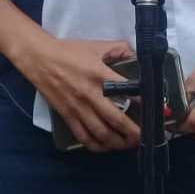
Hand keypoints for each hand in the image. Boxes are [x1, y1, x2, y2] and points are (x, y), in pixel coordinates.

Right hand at [18, 38, 140, 152]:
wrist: (40, 58)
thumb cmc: (69, 51)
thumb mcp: (96, 46)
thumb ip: (118, 49)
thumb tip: (135, 53)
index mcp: (100, 74)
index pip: (127, 90)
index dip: (142, 101)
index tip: (154, 110)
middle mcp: (91, 94)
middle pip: (116, 119)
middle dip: (133, 132)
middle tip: (144, 137)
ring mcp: (78, 107)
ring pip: (101, 132)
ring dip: (117, 142)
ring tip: (128, 144)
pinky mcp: (67, 115)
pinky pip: (83, 136)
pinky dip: (96, 146)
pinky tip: (105, 147)